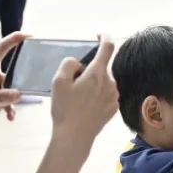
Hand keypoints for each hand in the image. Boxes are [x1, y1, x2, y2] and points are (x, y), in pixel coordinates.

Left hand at [0, 32, 25, 133]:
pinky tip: (9, 117)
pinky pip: (8, 101)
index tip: (31, 37)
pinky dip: (9, 109)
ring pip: (12, 90)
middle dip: (17, 84)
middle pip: (13, 72)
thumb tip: (19, 94)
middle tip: (15, 93)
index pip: (3, 47)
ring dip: (8, 101)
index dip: (16, 39)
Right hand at [50, 36, 118, 151]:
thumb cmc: (65, 109)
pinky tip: (84, 107)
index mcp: (98, 73)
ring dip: (92, 84)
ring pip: (103, 82)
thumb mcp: (58, 82)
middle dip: (88, 70)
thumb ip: (69, 64)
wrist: (75, 137)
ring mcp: (114, 96)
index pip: (108, 47)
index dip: (104, 38)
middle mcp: (110, 83)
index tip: (99, 36)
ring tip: (77, 98)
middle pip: (101, 68)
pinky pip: (105, 94)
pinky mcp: (113, 108)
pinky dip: (96, 95)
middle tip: (72, 84)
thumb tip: (78, 62)